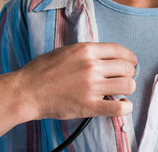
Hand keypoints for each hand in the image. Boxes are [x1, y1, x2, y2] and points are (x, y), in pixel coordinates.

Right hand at [0, 42, 136, 120]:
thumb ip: (86, 53)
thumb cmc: (41, 71)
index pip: (120, 50)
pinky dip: (125, 107)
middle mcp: (92, 66)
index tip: (130, 63)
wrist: (26, 91)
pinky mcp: (89, 106)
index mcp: (86, 50)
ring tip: (119, 92)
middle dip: (129, 73)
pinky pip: (120, 108)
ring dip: (127, 89)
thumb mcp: (65, 52)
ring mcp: (92, 87)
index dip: (129, 58)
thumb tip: (105, 57)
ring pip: (128, 85)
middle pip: (127, 68)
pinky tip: (120, 105)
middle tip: (122, 79)